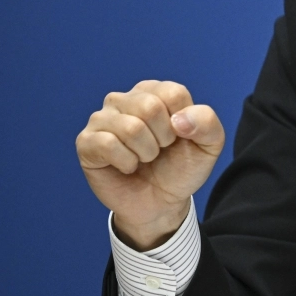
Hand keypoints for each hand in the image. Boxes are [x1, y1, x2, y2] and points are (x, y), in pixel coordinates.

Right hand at [76, 80, 223, 250]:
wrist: (161, 203)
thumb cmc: (181, 168)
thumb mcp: (209, 145)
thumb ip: (208, 123)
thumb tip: (179, 119)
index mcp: (155, 92)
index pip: (173, 93)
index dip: (183, 123)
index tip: (179, 136)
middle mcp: (125, 99)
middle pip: (150, 107)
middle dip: (164, 138)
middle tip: (160, 150)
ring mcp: (102, 119)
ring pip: (130, 127)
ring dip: (146, 152)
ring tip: (144, 159)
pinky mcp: (86, 142)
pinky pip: (108, 144)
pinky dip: (126, 162)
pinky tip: (127, 166)